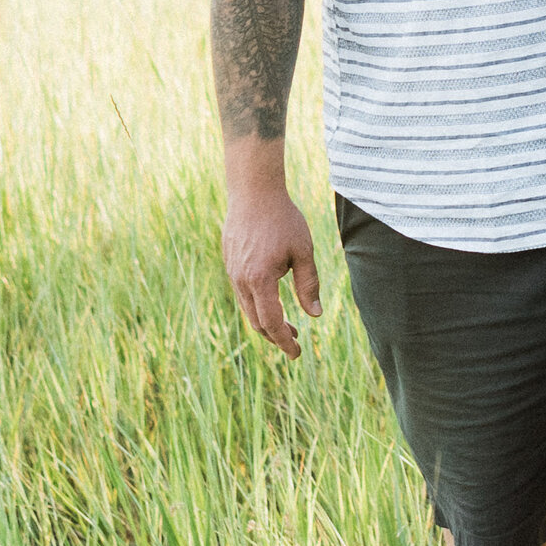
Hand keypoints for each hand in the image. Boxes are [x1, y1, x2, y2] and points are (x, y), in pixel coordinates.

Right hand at [222, 184, 321, 357]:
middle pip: (257, 321)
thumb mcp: (303, 251)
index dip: (284, 341)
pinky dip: (257, 305)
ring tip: (287, 325)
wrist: (253, 192)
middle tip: (296, 342)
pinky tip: (272, 300)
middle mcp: (241, 280)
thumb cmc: (283, 219)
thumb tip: (315, 315)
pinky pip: (242, 293)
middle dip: (276, 336)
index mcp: (260, 280)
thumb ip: (309, 284)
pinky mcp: (230, 263)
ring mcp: (232, 272)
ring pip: (248, 308)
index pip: (271, 323)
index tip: (297, 353)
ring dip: (266, 321)